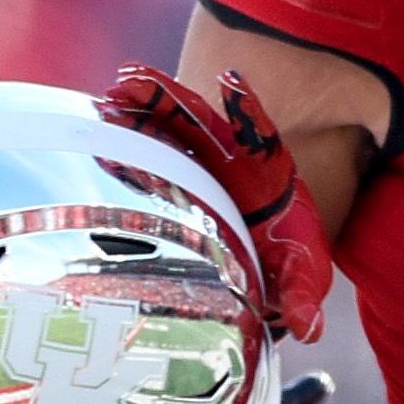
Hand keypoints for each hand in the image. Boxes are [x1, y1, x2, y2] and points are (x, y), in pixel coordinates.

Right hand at [99, 65, 336, 338]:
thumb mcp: (302, 277)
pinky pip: (147, 159)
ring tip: (107, 96)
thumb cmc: (289, 261)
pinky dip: (124, 147)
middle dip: (166, 98)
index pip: (258, 133)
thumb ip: (302, 296)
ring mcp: (198, 167)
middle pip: (198, 122)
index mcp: (268, 172)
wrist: (269, 264)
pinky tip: (96, 135)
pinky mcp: (176, 181)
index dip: (246, 108)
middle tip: (131, 77)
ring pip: (165, 132)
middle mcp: (230, 161)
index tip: (230, 78)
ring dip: (137, 112)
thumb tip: (308, 326)